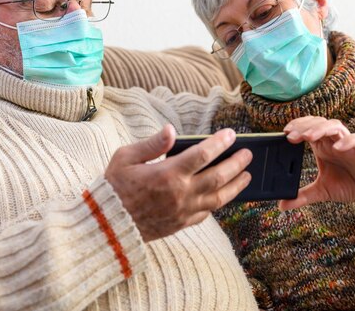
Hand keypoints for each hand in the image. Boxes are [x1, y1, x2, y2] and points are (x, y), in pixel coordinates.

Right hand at [105, 125, 251, 241]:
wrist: (106, 225)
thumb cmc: (114, 187)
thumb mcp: (125, 158)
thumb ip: (151, 144)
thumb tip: (171, 130)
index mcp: (167, 174)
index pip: (202, 155)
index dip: (220, 143)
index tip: (231, 135)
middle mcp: (180, 193)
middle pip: (218, 176)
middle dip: (236, 163)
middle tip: (248, 154)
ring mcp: (183, 211)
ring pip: (219, 198)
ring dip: (236, 185)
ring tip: (247, 175)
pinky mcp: (181, 224)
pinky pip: (207, 213)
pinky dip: (219, 203)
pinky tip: (225, 195)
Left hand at [278, 116, 354, 210]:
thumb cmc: (351, 184)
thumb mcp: (322, 191)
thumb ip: (303, 196)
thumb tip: (281, 205)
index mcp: (323, 146)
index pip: (308, 128)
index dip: (297, 126)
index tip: (284, 133)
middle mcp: (334, 141)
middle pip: (319, 123)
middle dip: (304, 127)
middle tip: (291, 136)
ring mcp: (349, 144)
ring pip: (335, 126)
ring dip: (321, 129)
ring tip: (308, 137)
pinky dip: (347, 141)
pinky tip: (337, 148)